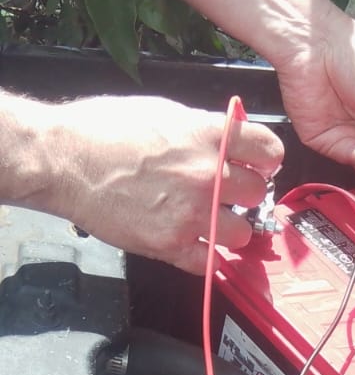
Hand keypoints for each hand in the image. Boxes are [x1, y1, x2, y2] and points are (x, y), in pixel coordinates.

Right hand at [51, 95, 283, 274]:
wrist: (63, 161)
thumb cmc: (101, 130)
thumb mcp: (163, 111)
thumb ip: (202, 127)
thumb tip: (228, 136)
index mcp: (208, 137)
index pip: (269, 150)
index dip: (266, 159)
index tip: (258, 164)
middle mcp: (207, 176)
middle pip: (258, 194)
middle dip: (244, 193)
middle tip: (226, 193)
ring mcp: (191, 214)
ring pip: (242, 234)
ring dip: (229, 228)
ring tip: (209, 220)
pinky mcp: (171, 245)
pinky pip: (210, 263)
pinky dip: (206, 256)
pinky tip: (196, 245)